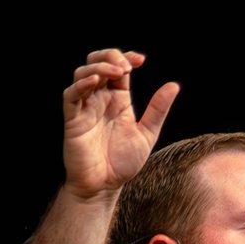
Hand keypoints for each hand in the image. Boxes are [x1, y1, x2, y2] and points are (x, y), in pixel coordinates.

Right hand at [61, 48, 179, 198]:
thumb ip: (158, 110)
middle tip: (126, 66)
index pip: (118, 67)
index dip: (126, 57)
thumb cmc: (122, 164)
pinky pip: (71, 95)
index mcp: (118, 100)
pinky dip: (81, 84)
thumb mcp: (146, 135)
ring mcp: (85, 108)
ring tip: (115, 72)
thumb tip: (173, 85)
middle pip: (97, 62)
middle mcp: (100, 99)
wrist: (104, 187)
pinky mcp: (73, 119)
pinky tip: (95, 82)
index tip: (140, 60)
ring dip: (98, 66)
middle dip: (110, 56)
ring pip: (83, 73)